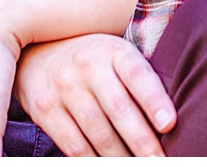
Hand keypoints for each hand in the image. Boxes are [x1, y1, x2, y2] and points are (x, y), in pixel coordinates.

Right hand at [15, 33, 175, 156]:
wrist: (36, 52)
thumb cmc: (92, 59)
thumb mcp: (115, 55)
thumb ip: (140, 79)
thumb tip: (171, 120)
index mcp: (113, 50)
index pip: (138, 74)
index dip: (154, 100)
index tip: (169, 124)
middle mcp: (87, 65)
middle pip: (119, 109)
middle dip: (143, 142)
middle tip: (160, 161)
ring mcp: (64, 87)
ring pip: (98, 134)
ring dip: (121, 159)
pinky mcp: (44, 109)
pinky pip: (74, 146)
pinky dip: (94, 162)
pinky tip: (109, 166)